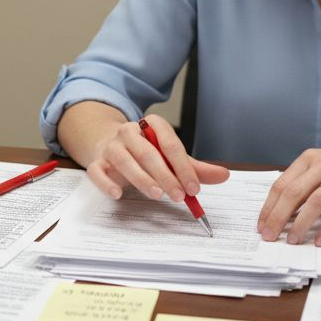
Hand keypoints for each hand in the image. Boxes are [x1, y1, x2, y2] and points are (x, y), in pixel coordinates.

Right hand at [85, 114, 229, 201]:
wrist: (111, 145)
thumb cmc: (146, 153)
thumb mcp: (171, 158)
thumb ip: (195, 168)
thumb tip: (224, 175)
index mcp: (151, 124)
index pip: (169, 143)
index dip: (183, 166)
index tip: (194, 188)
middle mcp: (129, 132)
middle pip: (148, 152)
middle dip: (166, 175)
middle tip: (180, 196)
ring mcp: (111, 146)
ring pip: (124, 161)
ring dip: (142, 179)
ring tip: (158, 195)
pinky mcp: (96, 162)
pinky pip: (97, 171)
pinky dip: (106, 183)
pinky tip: (118, 194)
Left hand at [256, 142, 320, 246]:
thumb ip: (304, 182)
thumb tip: (282, 211)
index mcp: (310, 158)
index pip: (281, 184)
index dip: (269, 207)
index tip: (261, 225)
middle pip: (293, 193)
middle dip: (278, 218)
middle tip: (269, 236)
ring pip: (315, 202)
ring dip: (300, 224)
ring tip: (292, 240)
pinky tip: (320, 241)